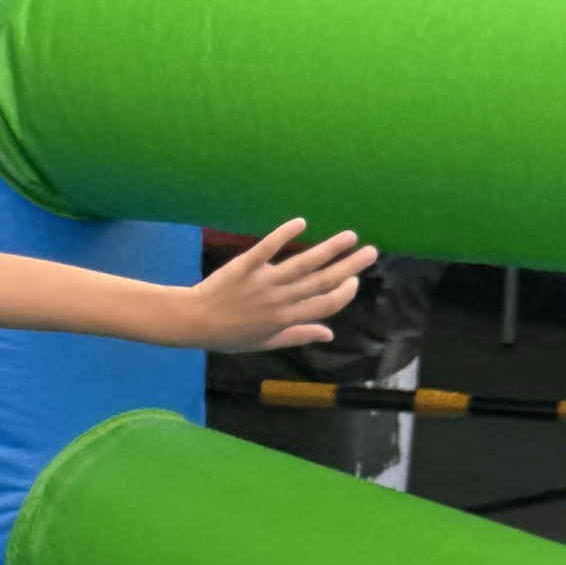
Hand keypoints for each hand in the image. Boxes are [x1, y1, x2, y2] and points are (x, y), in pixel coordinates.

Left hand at [187, 218, 377, 351]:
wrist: (194, 321)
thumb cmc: (230, 335)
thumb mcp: (266, 342)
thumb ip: (298, 335)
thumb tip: (329, 333)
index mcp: (286, 319)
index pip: (325, 305)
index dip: (344, 294)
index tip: (355, 281)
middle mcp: (279, 300)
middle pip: (321, 282)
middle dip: (349, 267)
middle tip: (371, 252)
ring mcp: (263, 282)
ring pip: (302, 264)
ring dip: (328, 249)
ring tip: (349, 236)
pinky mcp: (245, 266)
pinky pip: (267, 248)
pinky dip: (283, 234)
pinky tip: (301, 222)